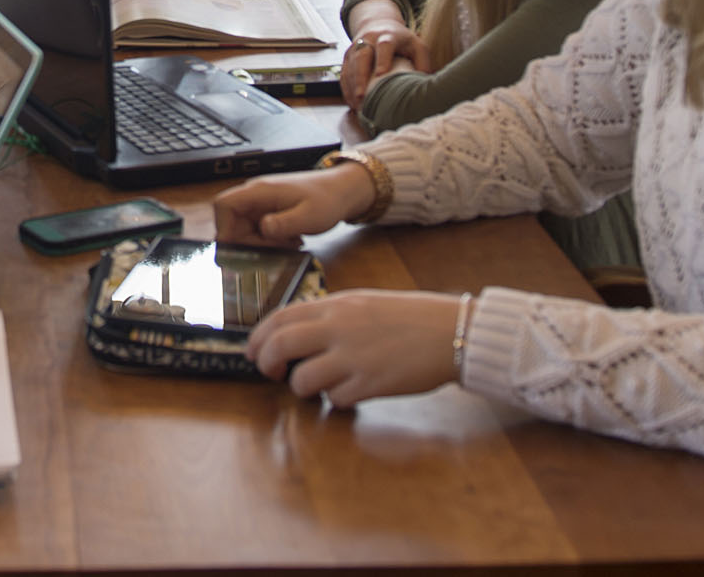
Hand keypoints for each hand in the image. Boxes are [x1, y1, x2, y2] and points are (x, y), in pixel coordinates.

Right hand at [213, 164, 376, 245]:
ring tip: (287, 245)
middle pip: (233, 222)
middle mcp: (256, 195)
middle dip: (249, 242)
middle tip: (273, 250)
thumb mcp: (308, 216)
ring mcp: (262, 203)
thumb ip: (283, 224)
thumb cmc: (328, 199)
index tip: (238, 248)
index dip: (224, 227)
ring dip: (261, 243)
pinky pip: (259, 229)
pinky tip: (291, 241)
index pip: (224, 204)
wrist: (343, 191)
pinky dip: (270, 240)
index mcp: (260, 191)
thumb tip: (261, 229)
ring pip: (246, 229)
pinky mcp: (270, 211)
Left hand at [247, 289, 464, 406]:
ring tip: (315, 385)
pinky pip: (336, 399)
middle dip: (266, 363)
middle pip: (281, 345)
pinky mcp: (370, 385)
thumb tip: (298, 333)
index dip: (259, 336)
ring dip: (301, 387)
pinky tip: (349, 392)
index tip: (253, 350)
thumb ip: (331, 315)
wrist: (450, 331)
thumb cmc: (410, 316)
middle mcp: (339, 329)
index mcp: (337, 305)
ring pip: (302, 379)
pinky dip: (336, 400)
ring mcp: (354, 358)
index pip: (281, 317)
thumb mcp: (364, 303)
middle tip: (269, 373)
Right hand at [340, 16, 430, 110]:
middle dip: (360, 76)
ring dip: (352, 86)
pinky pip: (343, 73)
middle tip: (362, 96)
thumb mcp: (416, 45)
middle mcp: (368, 39)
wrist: (378, 25)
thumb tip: (423, 83)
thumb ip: (422, 61)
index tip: (381, 74)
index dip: (383, 60)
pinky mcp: (347, 57)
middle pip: (361, 56)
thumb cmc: (401, 41)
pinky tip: (352, 103)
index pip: (384, 46)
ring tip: (358, 105)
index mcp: (388, 35)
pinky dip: (346, 89)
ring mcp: (354, 47)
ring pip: (350, 66)